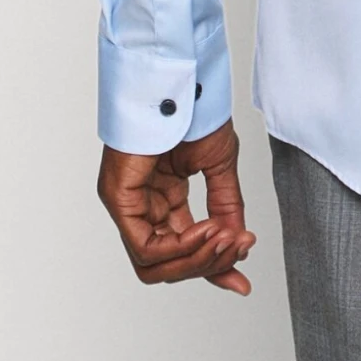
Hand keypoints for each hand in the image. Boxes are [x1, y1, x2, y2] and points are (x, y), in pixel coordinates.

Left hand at [97, 117, 256, 292]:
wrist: (181, 79)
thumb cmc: (194, 110)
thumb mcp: (219, 166)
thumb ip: (226, 208)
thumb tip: (237, 245)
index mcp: (163, 199)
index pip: (183, 249)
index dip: (212, 269)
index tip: (242, 281)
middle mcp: (142, 207)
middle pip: (168, 265)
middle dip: (207, 265)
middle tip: (238, 250)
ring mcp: (127, 205)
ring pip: (153, 265)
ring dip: (195, 260)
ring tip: (226, 240)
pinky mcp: (118, 200)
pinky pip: (144, 246)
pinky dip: (178, 247)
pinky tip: (205, 230)